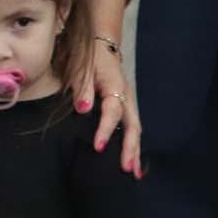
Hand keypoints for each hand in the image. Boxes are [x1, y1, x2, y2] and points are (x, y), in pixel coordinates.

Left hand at [74, 40, 141, 175]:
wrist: (102, 44)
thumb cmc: (89, 57)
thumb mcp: (82, 68)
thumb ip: (82, 89)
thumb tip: (83, 110)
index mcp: (115, 87)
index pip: (112, 112)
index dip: (106, 130)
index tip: (99, 147)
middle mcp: (126, 96)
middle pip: (133, 125)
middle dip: (131, 148)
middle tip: (126, 169)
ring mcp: (129, 102)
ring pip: (135, 129)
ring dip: (135, 151)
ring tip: (134, 173)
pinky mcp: (126, 107)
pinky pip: (132, 128)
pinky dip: (133, 145)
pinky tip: (133, 161)